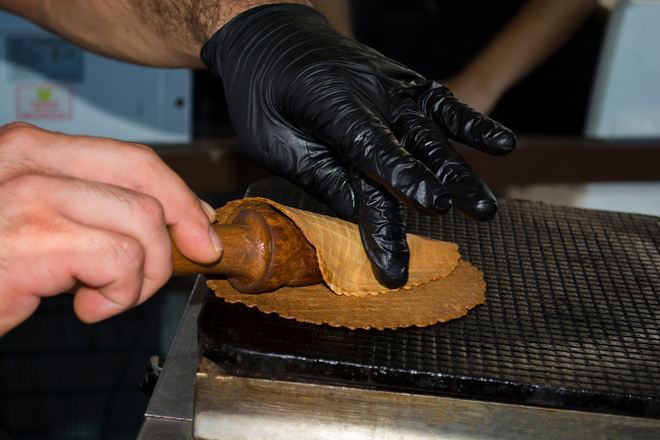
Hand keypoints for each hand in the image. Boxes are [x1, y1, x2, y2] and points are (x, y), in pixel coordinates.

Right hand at [0, 122, 220, 335]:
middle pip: (147, 178)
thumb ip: (91, 207)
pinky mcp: (32, 242)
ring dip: (143, 273)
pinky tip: (84, 305)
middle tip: (190, 258)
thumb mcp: (38, 218)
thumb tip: (168, 221)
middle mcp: (29, 161)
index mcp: (32, 149)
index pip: (134, 158)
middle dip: (183, 225)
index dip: (179, 193)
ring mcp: (29, 198)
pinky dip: (118, 296)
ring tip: (110, 293)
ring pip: (143, 223)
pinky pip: (121, 262)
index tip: (199, 225)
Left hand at [201, 4, 514, 286]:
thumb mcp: (272, 141)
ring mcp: (391, 84)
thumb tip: (364, 213)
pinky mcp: (403, 84)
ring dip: (462, 169)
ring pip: (433, 131)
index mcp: (331, 102)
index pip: (373, 148)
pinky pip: (442, 104)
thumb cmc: (262, 93)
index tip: (435, 207)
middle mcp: (370, 90)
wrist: (271, 36)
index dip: (404, 178)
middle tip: (477, 213)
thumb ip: (320, 176)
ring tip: (486, 207)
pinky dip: (472, 124)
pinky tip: (502, 143)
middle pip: (413, 145)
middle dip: (444, 182)